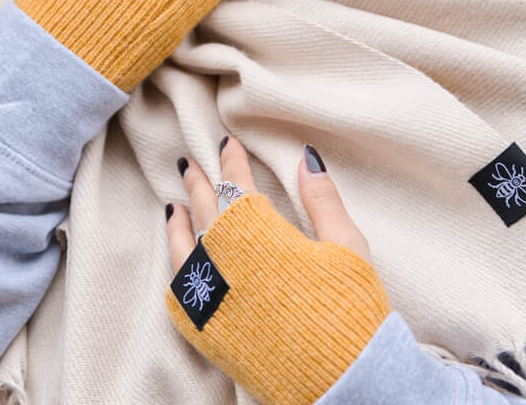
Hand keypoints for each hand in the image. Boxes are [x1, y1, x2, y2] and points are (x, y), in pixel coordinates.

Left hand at [164, 137, 389, 404]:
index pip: (239, 186)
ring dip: (180, 224)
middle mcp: (230, 264)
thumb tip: (306, 157)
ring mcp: (215, 300)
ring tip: (174, 207)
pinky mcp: (211, 335)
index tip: (226, 144)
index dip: (232, 162)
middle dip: (199, 185)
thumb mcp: (346, 246)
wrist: (344, 380)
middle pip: (206, 212)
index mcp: (262, 236)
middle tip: (188, 165)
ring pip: (185, 251)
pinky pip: (182, 296)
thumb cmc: (351, 309)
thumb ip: (322, 199)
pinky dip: (177, 271)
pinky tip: (180, 264)